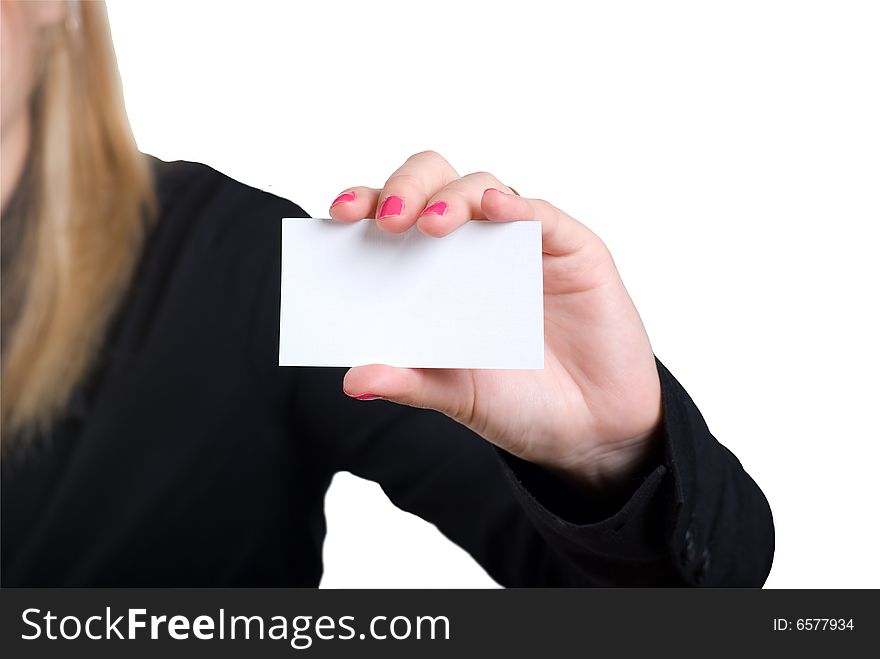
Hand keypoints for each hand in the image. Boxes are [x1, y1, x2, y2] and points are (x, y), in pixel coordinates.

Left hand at [330, 151, 661, 488]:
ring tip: (431, 225)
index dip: (366, 205)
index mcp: (435, 272)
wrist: (591, 432)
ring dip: (452, 197)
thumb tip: (352, 380)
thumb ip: (409, 383)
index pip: (394, 219)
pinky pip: (544, 216)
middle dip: (406, 187)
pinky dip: (518, 208)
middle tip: (388, 220)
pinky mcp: (573, 251)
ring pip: (483, 188)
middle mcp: (476, 248)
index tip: (338, 216)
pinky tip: (495, 210)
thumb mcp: (456, 396)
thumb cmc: (519, 404)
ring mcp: (523, 244)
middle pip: (434, 183)